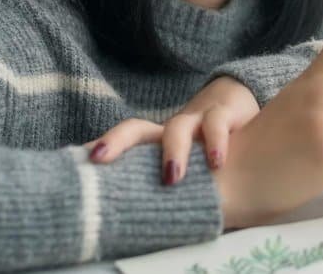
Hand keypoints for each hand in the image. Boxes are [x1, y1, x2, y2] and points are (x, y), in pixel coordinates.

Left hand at [83, 76, 259, 183]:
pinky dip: (215, 142)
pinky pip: (217, 124)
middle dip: (116, 141)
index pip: (122, 140)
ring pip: (177, 127)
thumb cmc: (207, 147)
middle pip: (136, 128)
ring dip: (173, 150)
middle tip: (100, 159)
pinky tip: (216, 161)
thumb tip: (137, 217)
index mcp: (155, 141)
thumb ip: (160, 181)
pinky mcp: (224, 114)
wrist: (240, 105)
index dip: (102, 149)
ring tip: (172, 178)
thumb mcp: (185, 164)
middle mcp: (169, 129)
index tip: (81, 162)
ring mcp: (195, 119)